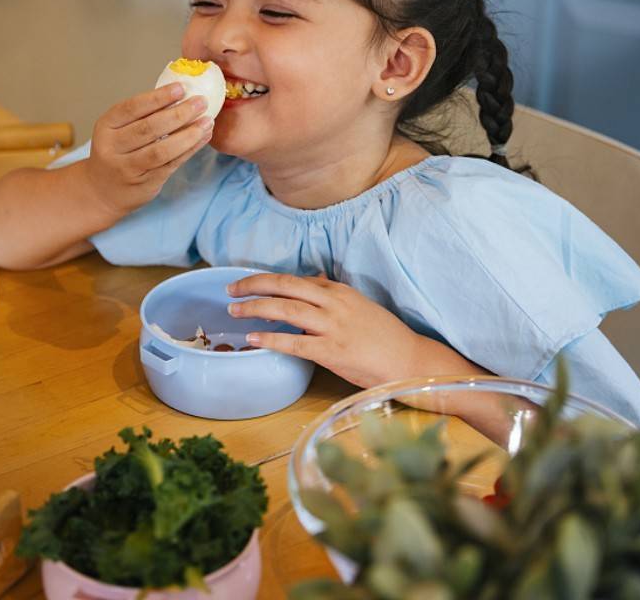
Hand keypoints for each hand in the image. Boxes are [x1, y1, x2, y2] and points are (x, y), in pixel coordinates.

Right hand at [85, 83, 213, 216]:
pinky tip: (202, 138)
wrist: (103, 191)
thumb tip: (181, 93)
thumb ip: (143, 114)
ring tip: (207, 122)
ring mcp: (128, 168)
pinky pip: (171, 164)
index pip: (133, 107)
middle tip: (201, 102)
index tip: (181, 88)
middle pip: (149, 128)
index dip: (158, 97)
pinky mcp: (145, 184)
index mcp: (106, 126)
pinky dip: (190, 150)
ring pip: (162, 150)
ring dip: (188, 135)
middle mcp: (113, 148)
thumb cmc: (117, 152)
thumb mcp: (118, 130)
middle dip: (179, 114)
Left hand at [226, 272, 424, 387]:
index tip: (246, 282)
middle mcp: (334, 303)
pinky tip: (253, 339)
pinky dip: (270, 339)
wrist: (409, 360)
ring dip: (255, 308)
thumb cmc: (383, 336)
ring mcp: (333, 327)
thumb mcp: (357, 305)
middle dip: (253, 286)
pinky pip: (294, 343)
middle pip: (284, 286)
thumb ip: (332, 294)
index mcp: (339, 291)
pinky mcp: (332, 351)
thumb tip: (311, 281)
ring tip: (234, 310)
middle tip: (230, 290)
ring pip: (285, 310)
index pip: (295, 279)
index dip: (266, 279)